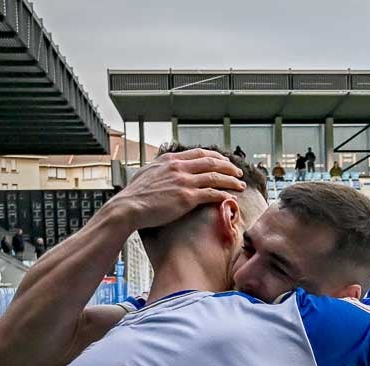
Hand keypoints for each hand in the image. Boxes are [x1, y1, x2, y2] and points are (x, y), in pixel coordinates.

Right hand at [108, 148, 245, 230]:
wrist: (129, 207)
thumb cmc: (135, 194)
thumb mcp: (148, 172)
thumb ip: (161, 168)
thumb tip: (165, 168)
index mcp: (170, 159)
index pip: (199, 153)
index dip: (215, 157)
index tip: (224, 161)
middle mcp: (179, 167)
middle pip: (211, 162)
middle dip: (228, 166)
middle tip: (238, 172)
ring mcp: (184, 181)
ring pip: (215, 177)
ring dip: (231, 180)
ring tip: (240, 185)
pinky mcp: (187, 197)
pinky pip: (212, 193)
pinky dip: (224, 194)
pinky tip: (230, 197)